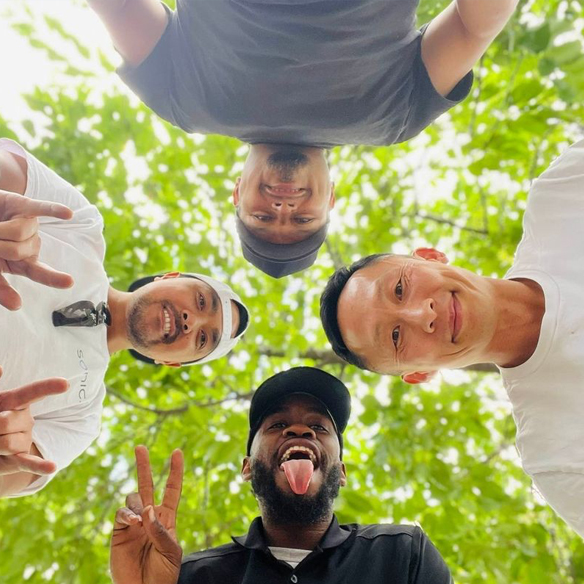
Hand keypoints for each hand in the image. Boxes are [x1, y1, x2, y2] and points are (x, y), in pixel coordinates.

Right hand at [0, 190, 73, 309]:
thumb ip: (0, 286)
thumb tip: (17, 306)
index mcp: (23, 263)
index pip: (41, 273)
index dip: (53, 278)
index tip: (69, 282)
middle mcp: (30, 245)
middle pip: (17, 251)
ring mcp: (29, 226)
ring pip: (17, 231)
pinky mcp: (24, 206)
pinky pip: (41, 208)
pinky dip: (53, 210)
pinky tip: (68, 214)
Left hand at [0, 369, 67, 475]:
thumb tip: (1, 368)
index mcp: (16, 402)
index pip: (34, 392)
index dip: (48, 387)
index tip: (65, 384)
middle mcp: (24, 419)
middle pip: (7, 422)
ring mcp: (24, 439)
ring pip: (9, 443)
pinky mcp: (18, 459)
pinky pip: (29, 463)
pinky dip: (41, 466)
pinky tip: (52, 466)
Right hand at [111, 446, 183, 583]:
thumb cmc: (162, 575)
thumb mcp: (170, 552)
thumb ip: (160, 530)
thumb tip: (148, 509)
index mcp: (167, 519)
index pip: (172, 490)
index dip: (175, 471)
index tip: (177, 452)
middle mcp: (150, 517)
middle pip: (147, 485)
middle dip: (144, 466)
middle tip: (140, 447)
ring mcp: (134, 523)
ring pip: (133, 498)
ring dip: (138, 504)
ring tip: (141, 522)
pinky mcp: (119, 532)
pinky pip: (121, 514)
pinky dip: (127, 514)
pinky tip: (134, 523)